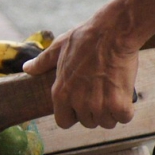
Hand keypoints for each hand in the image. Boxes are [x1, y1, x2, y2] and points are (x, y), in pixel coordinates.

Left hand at [22, 19, 140, 129]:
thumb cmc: (86, 38)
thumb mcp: (58, 48)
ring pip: (107, 122)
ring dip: (112, 110)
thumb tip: (27, 68)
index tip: (82, 105)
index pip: (64, 122)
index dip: (74, 115)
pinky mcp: (119, 103)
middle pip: (88, 122)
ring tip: (113, 91)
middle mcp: (78, 103)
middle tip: (102, 92)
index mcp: (61, 93)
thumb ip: (42, 62)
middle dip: (95, 111)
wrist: (113, 32)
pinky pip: (124, 117)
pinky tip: (125, 94)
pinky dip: (127, 109)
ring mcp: (99, 105)